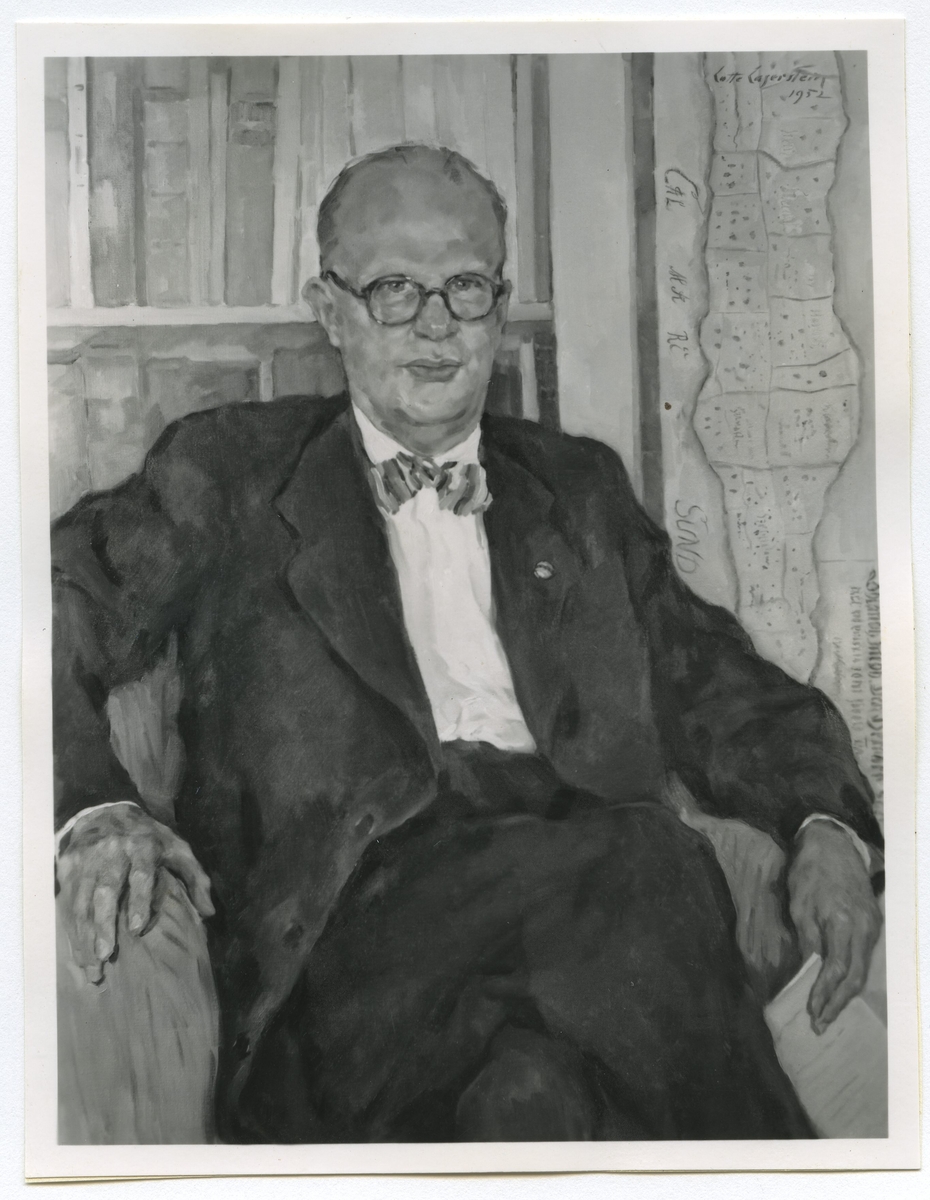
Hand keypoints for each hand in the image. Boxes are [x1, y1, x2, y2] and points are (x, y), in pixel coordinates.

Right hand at [56, 802, 214, 983]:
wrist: (106, 811)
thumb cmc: (148, 838)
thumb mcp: (177, 849)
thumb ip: (195, 879)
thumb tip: (209, 913)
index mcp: (142, 848)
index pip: (141, 876)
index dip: (138, 902)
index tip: (137, 929)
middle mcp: (112, 853)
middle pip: (106, 891)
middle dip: (104, 924)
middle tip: (105, 954)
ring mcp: (88, 860)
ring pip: (83, 900)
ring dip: (84, 934)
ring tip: (91, 964)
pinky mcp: (69, 867)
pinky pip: (68, 901)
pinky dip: (71, 928)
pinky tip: (78, 951)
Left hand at [787, 820, 881, 1033]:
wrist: (833, 844)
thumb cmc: (810, 871)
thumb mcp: (799, 905)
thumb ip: (808, 939)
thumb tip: (809, 971)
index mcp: (843, 923)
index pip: (837, 969)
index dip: (824, 993)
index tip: (812, 1012)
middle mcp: (864, 928)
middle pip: (856, 977)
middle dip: (837, 1003)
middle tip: (819, 1024)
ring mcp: (872, 926)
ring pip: (862, 970)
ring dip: (845, 993)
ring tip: (826, 1012)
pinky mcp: (872, 922)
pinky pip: (864, 956)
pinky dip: (852, 975)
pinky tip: (839, 987)